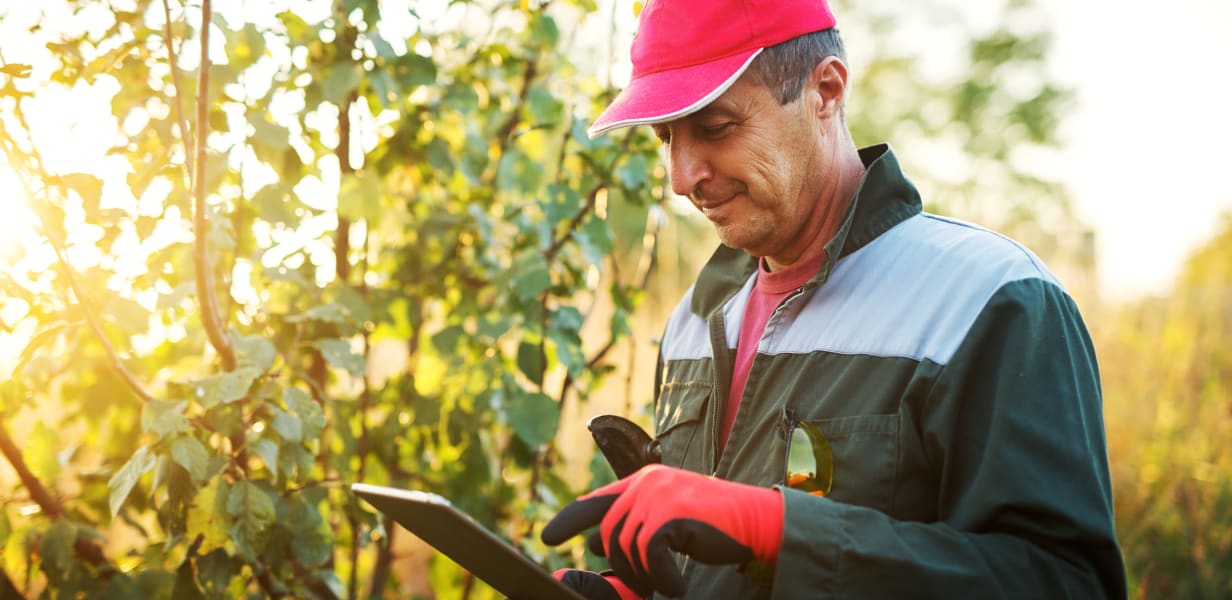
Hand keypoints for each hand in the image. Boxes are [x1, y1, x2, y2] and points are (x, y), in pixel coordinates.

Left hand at [541, 465, 782, 597]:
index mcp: (644, 481)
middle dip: (623, 566)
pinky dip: (661, 578)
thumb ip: (635, 527)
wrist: (756, 520)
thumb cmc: (714, 527)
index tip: (547, 539)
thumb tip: (596, 546)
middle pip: (609, 533)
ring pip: (626, 546)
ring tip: (668, 582)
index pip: (597, 501)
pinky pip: (648, 554)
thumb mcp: (669, 524)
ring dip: (645, 575)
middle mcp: (647, 482)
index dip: (569, 519)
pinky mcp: (672, 513)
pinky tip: (678, 584)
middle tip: (648, 584)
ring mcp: (659, 494)